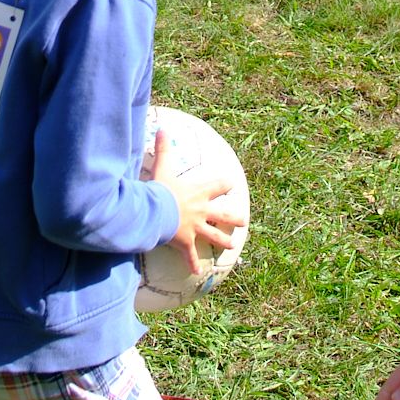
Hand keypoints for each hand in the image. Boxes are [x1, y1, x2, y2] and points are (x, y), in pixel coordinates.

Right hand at [148, 126, 245, 269]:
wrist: (156, 212)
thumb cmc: (161, 189)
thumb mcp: (163, 166)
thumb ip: (164, 148)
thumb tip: (162, 127)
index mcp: (200, 193)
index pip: (219, 185)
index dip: (225, 183)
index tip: (230, 182)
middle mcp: (202, 211)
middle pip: (224, 214)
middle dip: (234, 218)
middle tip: (243, 220)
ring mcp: (196, 229)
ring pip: (215, 236)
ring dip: (223, 241)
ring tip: (232, 245)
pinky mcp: (186, 243)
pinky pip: (190, 257)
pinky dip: (192, 264)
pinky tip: (197, 272)